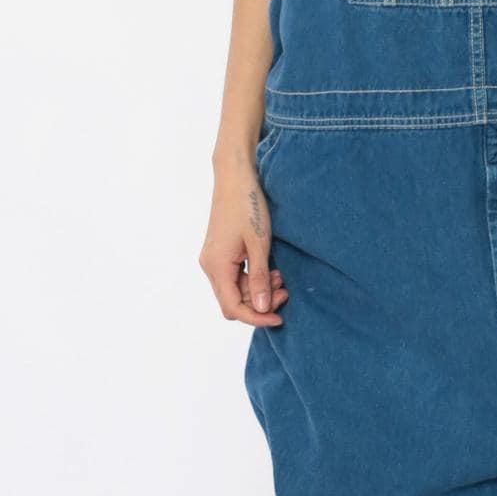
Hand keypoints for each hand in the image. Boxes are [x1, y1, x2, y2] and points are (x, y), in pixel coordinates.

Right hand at [200, 152, 288, 326]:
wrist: (236, 177)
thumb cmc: (248, 206)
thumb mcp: (259, 244)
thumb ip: (259, 278)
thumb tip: (261, 308)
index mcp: (216, 266)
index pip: (232, 307)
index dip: (256, 317)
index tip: (279, 318)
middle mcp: (210, 266)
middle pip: (233, 301)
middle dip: (259, 302)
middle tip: (286, 290)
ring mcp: (214, 259)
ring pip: (236, 289)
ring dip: (258, 289)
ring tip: (281, 277)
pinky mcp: (221, 253)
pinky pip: (236, 276)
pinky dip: (254, 278)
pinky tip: (271, 269)